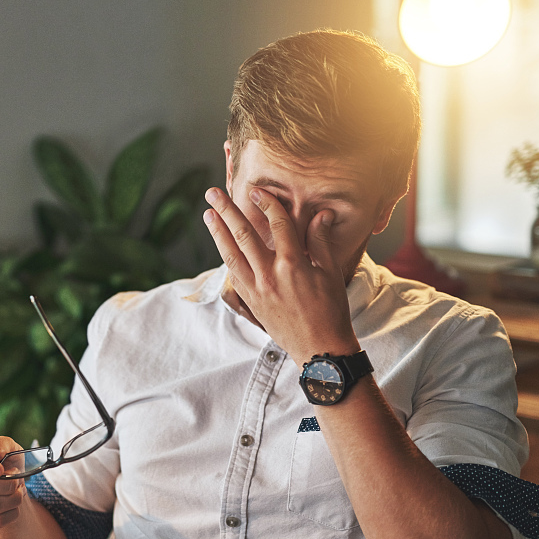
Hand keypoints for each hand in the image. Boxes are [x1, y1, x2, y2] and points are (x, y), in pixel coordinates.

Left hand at [202, 186, 358, 364]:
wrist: (319, 348)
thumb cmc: (331, 310)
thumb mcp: (331, 273)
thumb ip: (321, 241)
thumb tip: (321, 213)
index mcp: (293, 264)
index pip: (277, 224)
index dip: (267, 204)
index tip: (256, 190)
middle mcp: (270, 275)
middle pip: (244, 235)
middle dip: (227, 211)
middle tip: (212, 194)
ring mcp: (257, 290)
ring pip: (231, 255)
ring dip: (217, 233)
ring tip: (207, 214)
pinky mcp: (251, 302)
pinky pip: (234, 275)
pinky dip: (226, 257)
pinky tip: (221, 246)